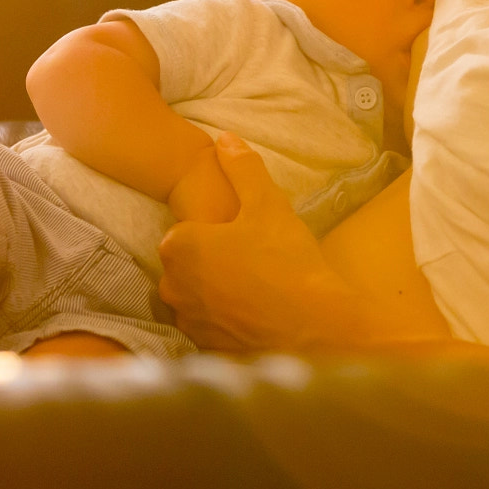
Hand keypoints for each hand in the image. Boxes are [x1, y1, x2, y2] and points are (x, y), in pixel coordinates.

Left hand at [157, 135, 349, 351]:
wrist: (316, 330)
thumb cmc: (287, 262)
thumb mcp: (268, 205)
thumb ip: (243, 168)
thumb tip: (225, 139)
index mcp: (179, 247)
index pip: (187, 231)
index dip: (218, 232)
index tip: (246, 238)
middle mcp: (171, 287)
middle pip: (189, 264)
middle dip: (213, 262)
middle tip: (255, 261)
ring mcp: (186, 322)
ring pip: (197, 296)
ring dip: (217, 292)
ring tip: (258, 289)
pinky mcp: (203, 349)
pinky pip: (209, 326)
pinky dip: (226, 320)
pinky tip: (256, 315)